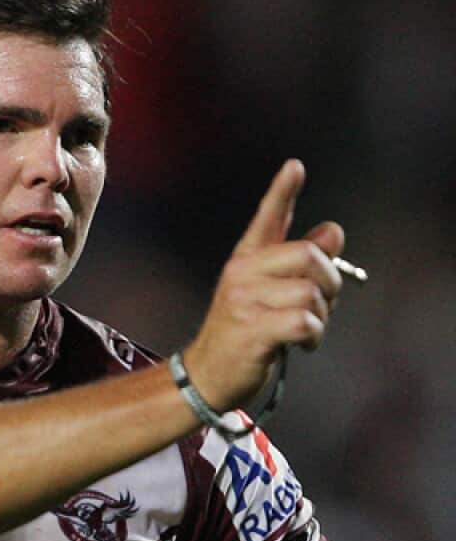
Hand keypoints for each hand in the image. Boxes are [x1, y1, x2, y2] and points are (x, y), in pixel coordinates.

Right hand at [184, 159, 344, 409]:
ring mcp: (244, 301)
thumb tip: (332, 232)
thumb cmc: (243, 330)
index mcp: (246, 260)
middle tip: (322, 302)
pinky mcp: (252, 330)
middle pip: (308, 257)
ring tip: (305, 329)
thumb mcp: (270, 292)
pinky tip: (302, 343)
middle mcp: (242, 274)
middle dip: (330, 282)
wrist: (207, 373)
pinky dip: (314, 336)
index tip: (295, 167)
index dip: (281, 191)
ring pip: (311, 295)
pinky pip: (304, 322)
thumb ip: (300, 263)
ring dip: (321, 318)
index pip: (267, 219)